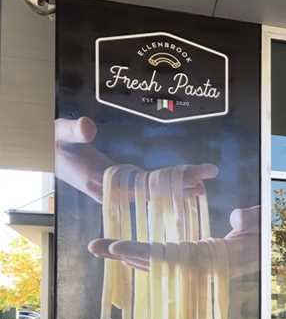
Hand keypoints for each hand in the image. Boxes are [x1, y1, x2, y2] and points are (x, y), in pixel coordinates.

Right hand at [55, 117, 217, 202]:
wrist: (45, 152)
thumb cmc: (51, 142)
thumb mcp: (59, 132)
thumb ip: (72, 130)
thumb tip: (88, 128)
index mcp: (98, 181)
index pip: (138, 185)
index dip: (165, 184)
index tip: (189, 181)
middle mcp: (110, 190)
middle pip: (150, 191)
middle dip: (179, 186)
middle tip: (207, 182)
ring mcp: (115, 189)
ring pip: (151, 191)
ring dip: (176, 187)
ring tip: (203, 185)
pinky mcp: (118, 183)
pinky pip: (145, 186)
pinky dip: (165, 184)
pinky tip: (183, 184)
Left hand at [88, 206, 259, 277]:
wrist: (269, 249)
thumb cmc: (266, 236)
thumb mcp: (263, 226)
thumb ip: (251, 221)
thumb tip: (235, 219)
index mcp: (214, 260)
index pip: (173, 259)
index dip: (145, 255)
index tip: (119, 249)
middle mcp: (199, 267)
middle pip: (156, 264)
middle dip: (124, 254)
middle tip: (93, 246)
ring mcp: (194, 266)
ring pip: (155, 263)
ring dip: (126, 256)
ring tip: (99, 247)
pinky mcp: (191, 261)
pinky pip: (163, 262)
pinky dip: (142, 257)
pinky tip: (122, 254)